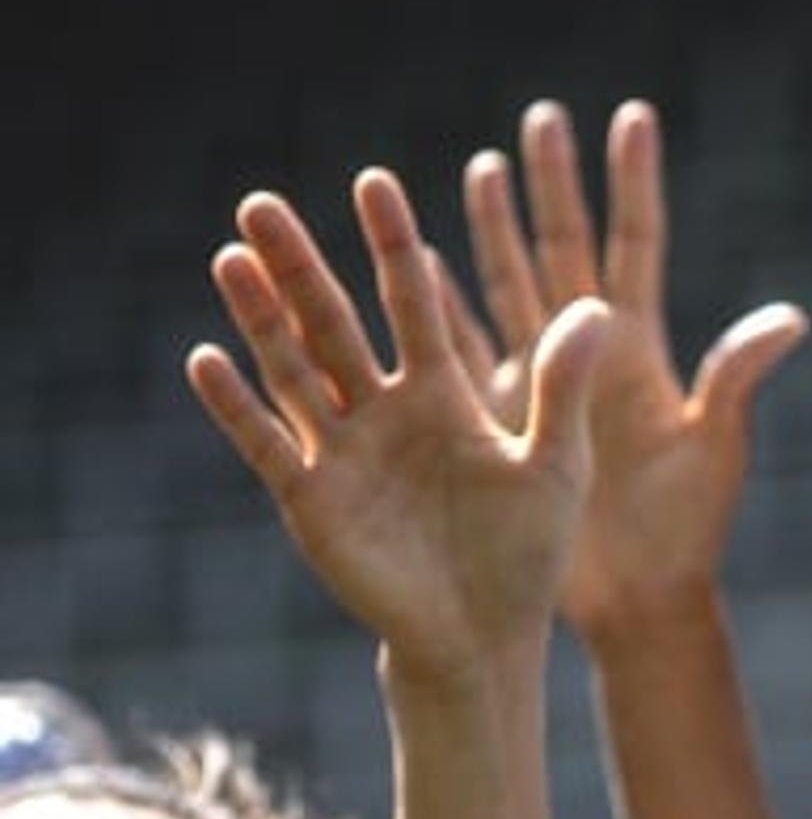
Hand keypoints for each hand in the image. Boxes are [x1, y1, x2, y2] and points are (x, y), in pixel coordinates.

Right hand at [189, 175, 599, 678]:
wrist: (486, 635)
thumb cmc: (526, 551)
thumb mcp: (557, 463)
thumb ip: (565, 386)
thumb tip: (598, 305)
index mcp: (444, 393)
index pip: (414, 303)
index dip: (393, 247)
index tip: (373, 183)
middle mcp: (384, 410)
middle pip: (334, 322)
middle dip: (302, 265)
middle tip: (262, 202)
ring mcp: (341, 450)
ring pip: (291, 368)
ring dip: (259, 317)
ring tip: (230, 258)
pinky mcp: (311, 497)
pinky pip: (267, 442)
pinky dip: (236, 404)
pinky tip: (206, 357)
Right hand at [458, 100, 809, 640]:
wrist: (638, 599)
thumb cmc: (684, 528)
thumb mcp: (712, 444)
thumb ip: (737, 374)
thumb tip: (791, 316)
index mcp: (634, 348)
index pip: (631, 245)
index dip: (629, 183)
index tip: (627, 116)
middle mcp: (581, 353)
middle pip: (556, 248)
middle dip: (544, 186)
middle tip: (538, 118)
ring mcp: (535, 382)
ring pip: (494, 288)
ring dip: (474, 232)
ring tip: (477, 167)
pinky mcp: (498, 419)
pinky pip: (449, 351)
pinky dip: (420, 311)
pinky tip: (391, 270)